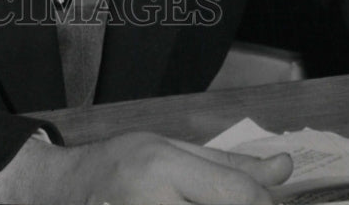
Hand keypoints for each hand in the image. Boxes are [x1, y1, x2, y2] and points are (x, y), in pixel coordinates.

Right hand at [0, 130, 292, 203]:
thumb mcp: (169, 149)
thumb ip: (229, 166)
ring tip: (198, 200)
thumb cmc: (120, 164)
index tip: (258, 199)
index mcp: (161, 169)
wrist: (63, 192)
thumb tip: (285, 168)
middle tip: (224, 198)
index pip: (239, 195)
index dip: (262, 201)